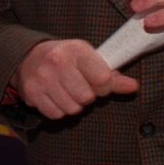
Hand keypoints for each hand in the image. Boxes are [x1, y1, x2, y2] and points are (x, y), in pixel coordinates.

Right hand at [13, 39, 137, 119]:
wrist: (30, 57)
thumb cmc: (67, 58)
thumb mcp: (89, 59)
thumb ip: (112, 75)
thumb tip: (133, 87)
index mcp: (77, 50)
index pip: (103, 79)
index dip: (104, 87)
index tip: (99, 83)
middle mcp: (58, 61)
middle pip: (87, 97)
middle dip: (87, 96)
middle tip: (80, 87)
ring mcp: (43, 77)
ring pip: (72, 109)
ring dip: (73, 105)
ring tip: (67, 91)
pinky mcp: (32, 92)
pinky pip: (56, 114)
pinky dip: (59, 109)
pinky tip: (55, 96)